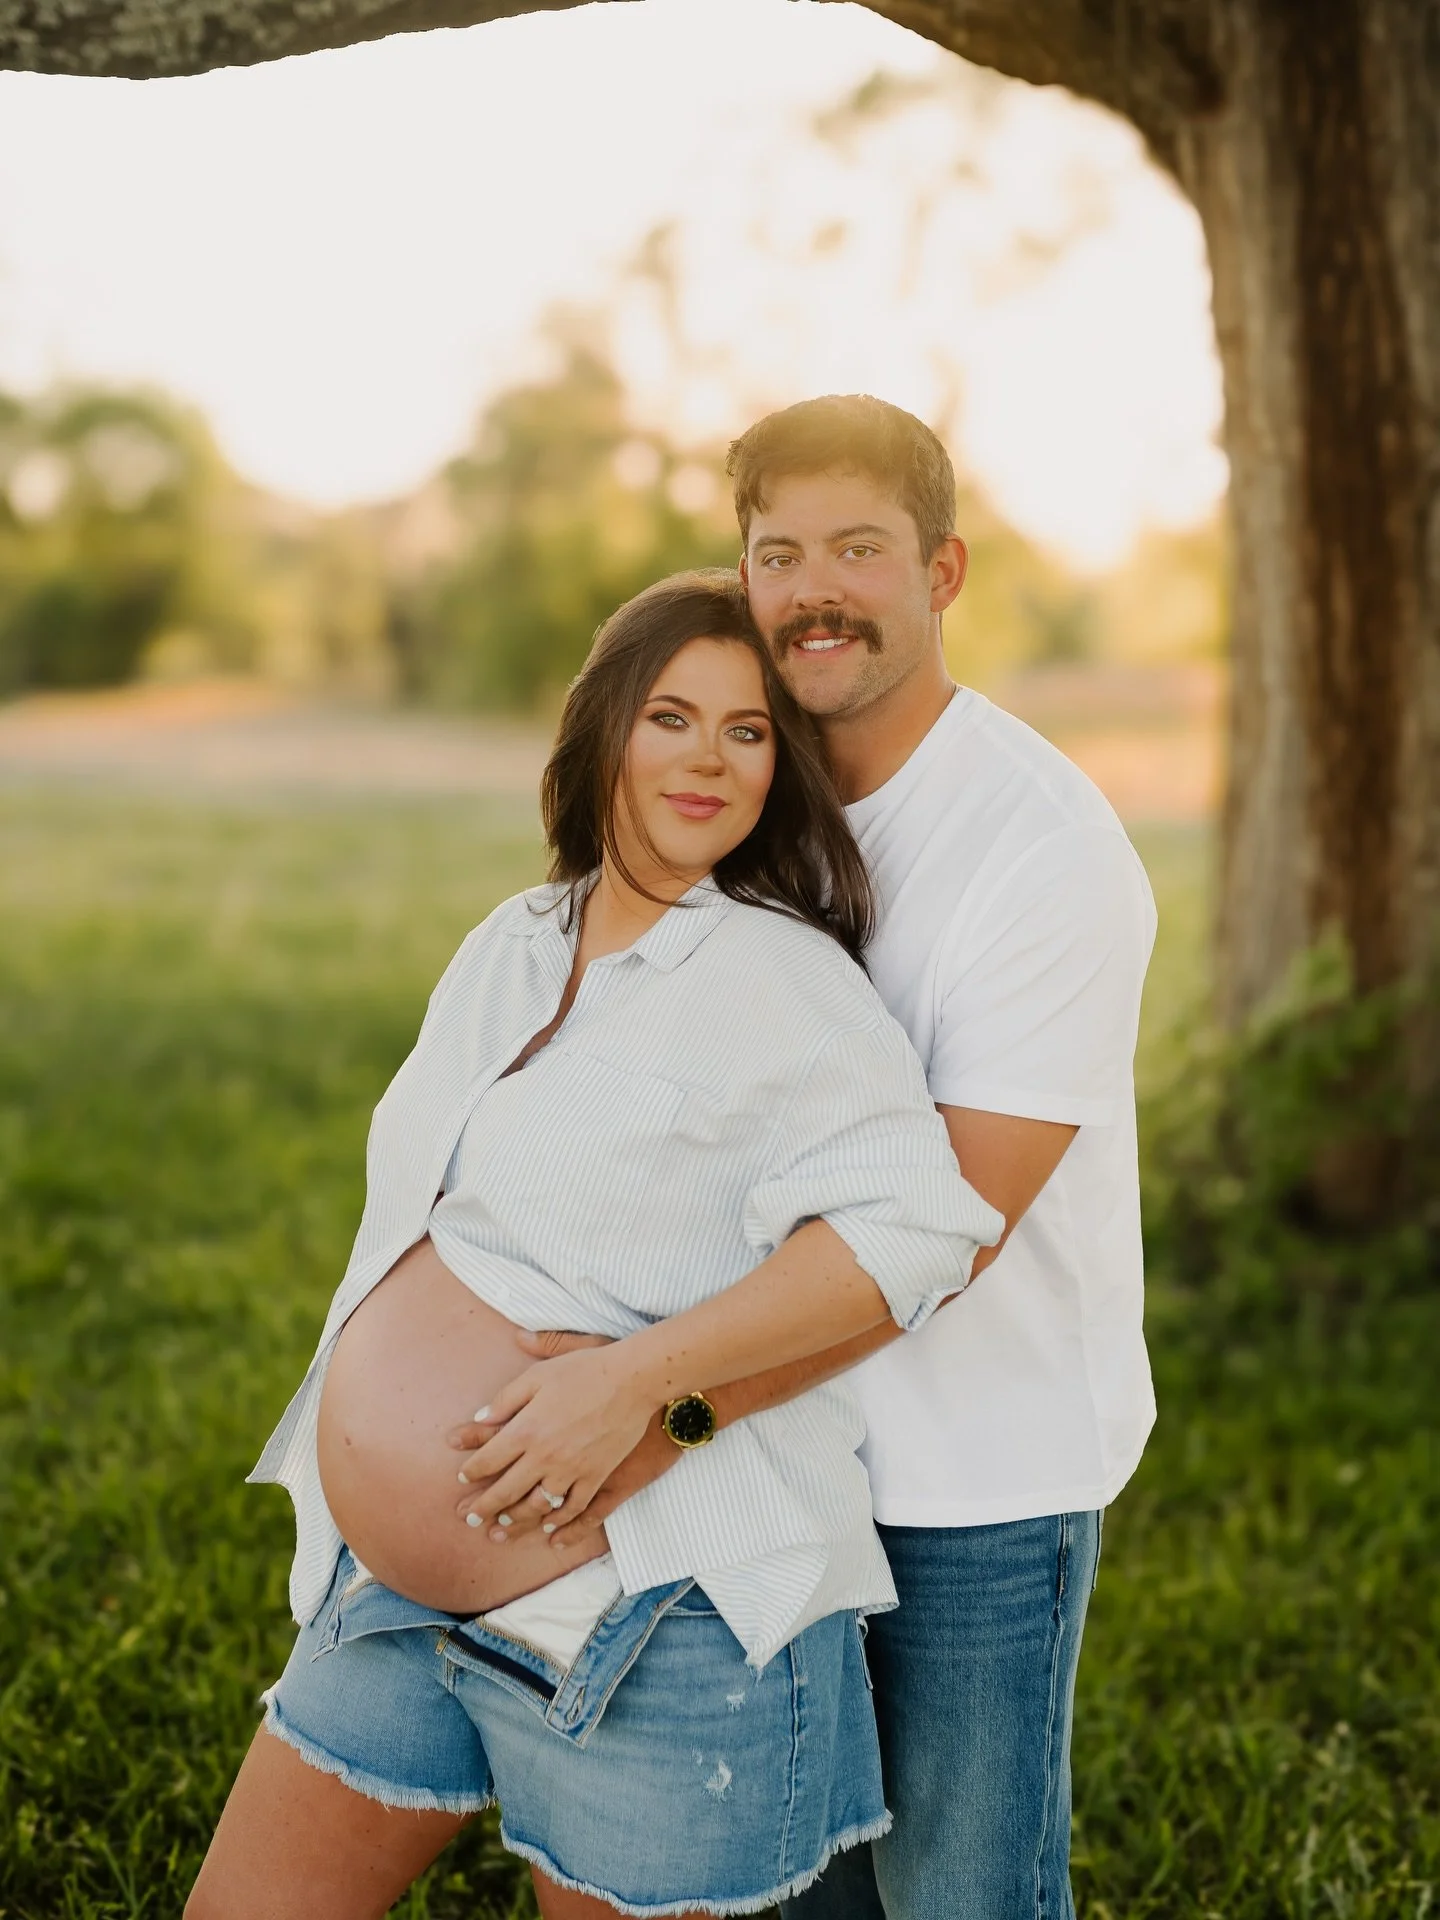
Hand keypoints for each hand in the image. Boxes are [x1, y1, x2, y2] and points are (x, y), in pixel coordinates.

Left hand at [448, 1340, 661, 1536]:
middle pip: (506, 1491)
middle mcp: (544, 1456)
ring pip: (536, 1507)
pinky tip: (549, 1531)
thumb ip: (507, 1398)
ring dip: (515, 1521)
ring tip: (501, 1529)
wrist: (633, 1380)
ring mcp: (571, 1471)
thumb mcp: (539, 1375)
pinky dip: (560, 1524)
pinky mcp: (597, 1477)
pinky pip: (574, 1509)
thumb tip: (481, 1417)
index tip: (463, 1478)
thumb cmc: (585, 1370)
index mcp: (527, 1429)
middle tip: (469, 1518)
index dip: (472, 1471)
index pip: (489, 1460)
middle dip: (484, 1507)